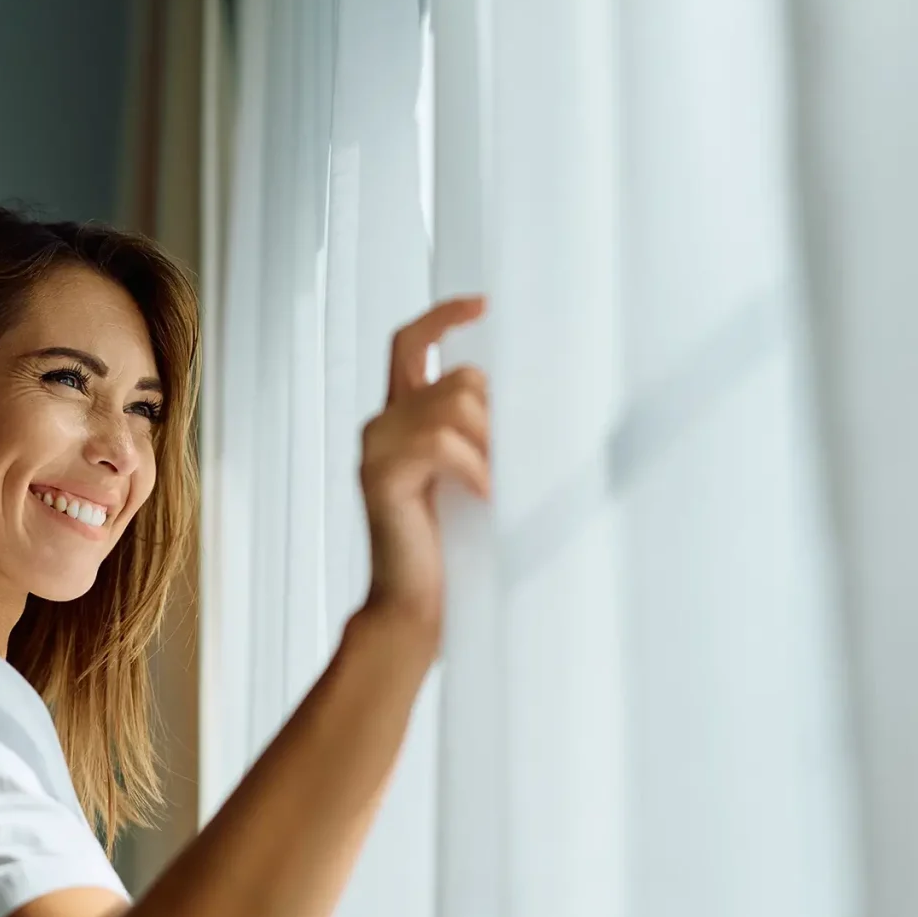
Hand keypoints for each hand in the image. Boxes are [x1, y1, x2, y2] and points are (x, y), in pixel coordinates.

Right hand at [359, 295, 490, 635]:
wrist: (418, 611)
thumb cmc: (455, 554)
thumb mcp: (479, 477)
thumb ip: (488, 436)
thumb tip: (541, 404)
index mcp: (402, 420)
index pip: (409, 344)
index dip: (443, 317)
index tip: (483, 305)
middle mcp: (383, 425)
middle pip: (459, 379)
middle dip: (499, 420)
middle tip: (511, 471)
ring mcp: (376, 447)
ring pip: (454, 405)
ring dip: (491, 447)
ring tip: (498, 490)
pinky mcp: (379, 473)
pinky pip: (443, 442)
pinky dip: (477, 469)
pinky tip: (487, 498)